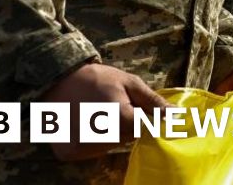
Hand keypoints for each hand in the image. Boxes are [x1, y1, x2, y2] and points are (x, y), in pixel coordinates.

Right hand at [41, 63, 168, 160]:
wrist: (57, 79)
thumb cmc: (98, 78)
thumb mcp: (129, 83)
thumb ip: (152, 101)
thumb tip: (175, 114)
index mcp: (118, 120)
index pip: (144, 129)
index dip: (143, 118)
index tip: (135, 107)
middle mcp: (100, 139)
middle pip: (127, 138)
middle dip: (127, 123)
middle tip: (113, 105)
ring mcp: (82, 148)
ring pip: (110, 145)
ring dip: (111, 132)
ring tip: (98, 112)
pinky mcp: (69, 153)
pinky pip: (92, 150)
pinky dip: (94, 138)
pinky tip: (86, 121)